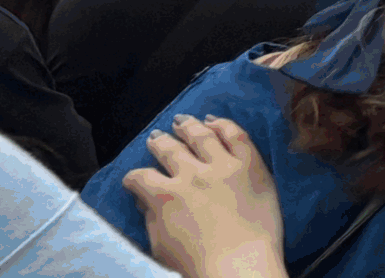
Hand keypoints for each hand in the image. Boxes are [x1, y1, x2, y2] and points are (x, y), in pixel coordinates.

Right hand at [122, 114, 284, 277]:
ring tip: (182, 120)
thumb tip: (145, 201)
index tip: (133, 178)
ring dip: (189, 126)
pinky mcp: (251, 164)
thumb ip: (152, 219)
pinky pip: (237, 135)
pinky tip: (216, 120)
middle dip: (160, 142)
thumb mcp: (160, 246)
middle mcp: (192, 174)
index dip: (134, 177)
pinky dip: (225, 124)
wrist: (239, 265)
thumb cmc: (196, 265)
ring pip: (202, 136)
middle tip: (156, 136)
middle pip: (171, 150)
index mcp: (165, 196)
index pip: (141, 178)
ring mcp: (223, 166)